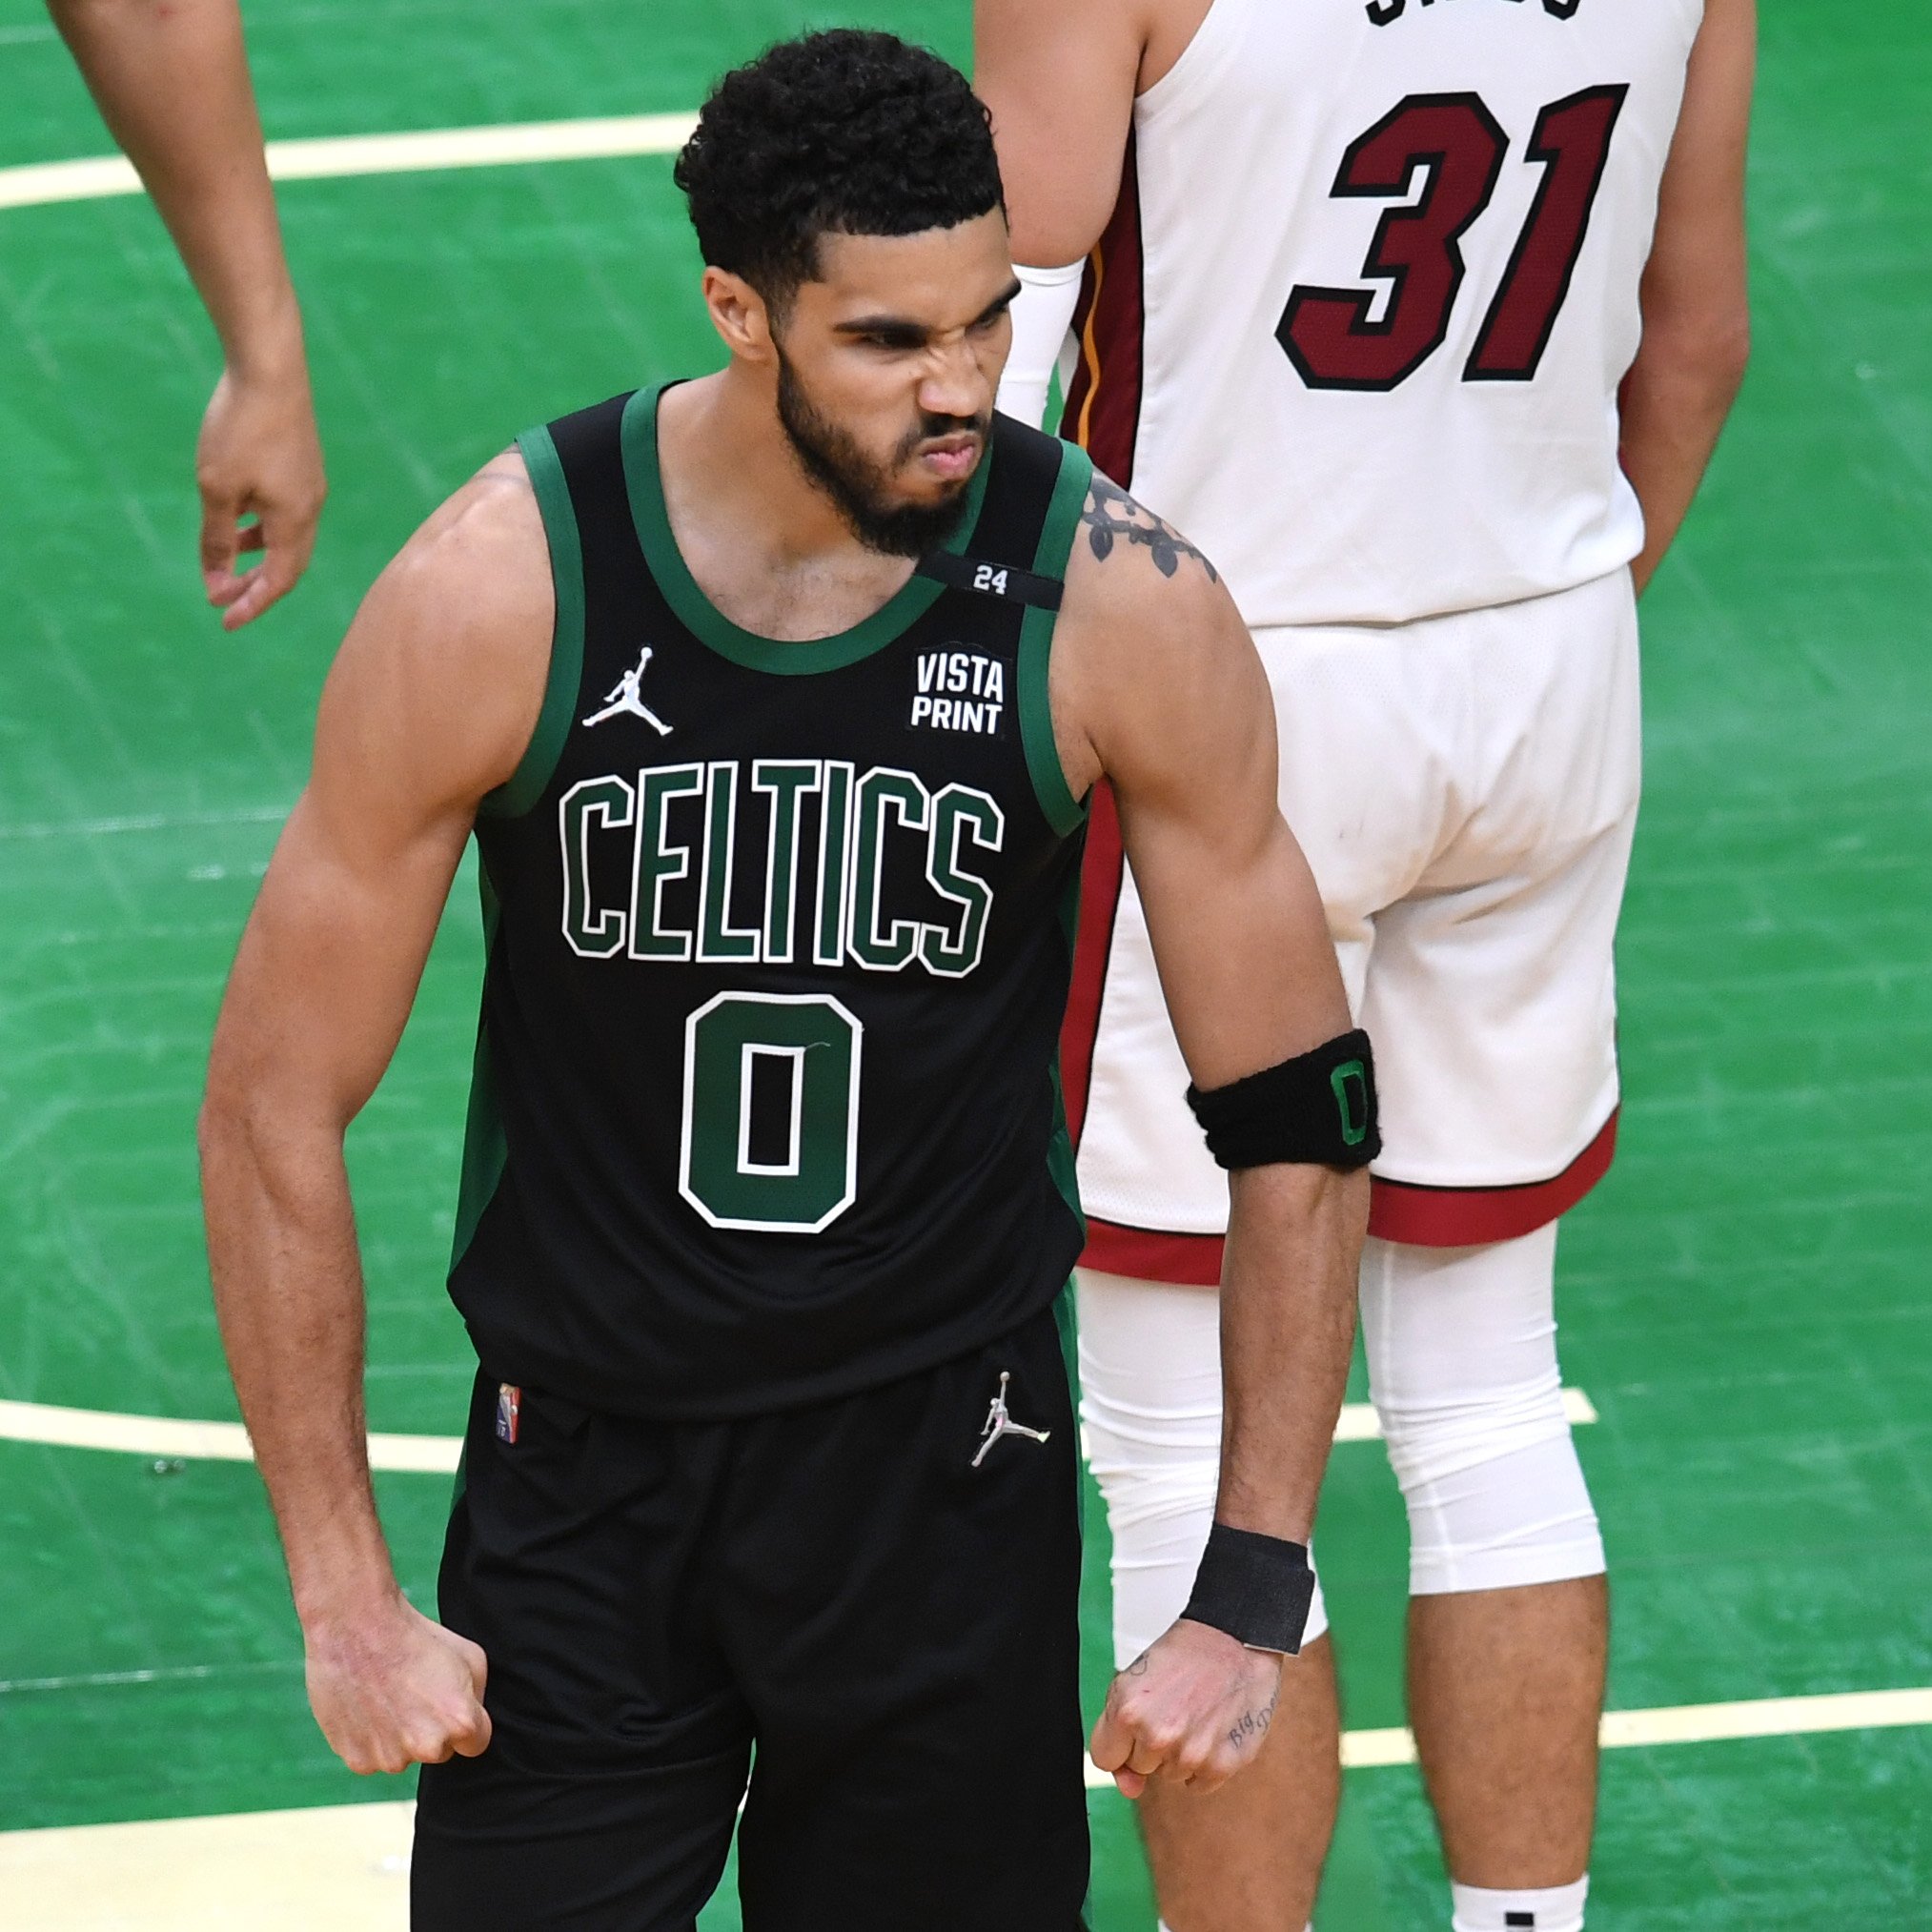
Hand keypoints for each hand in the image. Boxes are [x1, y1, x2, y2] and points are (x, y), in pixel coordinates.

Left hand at [197, 353, 325, 629]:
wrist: (270, 368)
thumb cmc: (240, 428)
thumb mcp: (216, 489)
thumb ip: (216, 538)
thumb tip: (215, 581)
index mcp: (295, 521)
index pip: (278, 581)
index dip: (252, 605)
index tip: (224, 622)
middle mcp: (311, 509)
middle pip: (289, 566)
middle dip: (256, 587)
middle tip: (223, 600)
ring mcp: (311, 486)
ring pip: (287, 539)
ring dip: (258, 557)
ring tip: (226, 562)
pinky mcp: (303, 467)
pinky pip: (287, 514)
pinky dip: (263, 529)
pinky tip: (238, 516)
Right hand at [303, 1591, 492, 1774]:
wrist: (357, 1630)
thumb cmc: (415, 1637)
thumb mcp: (469, 1656)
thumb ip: (477, 1697)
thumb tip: (471, 1717)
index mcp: (460, 1723)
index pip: (475, 1743)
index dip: (464, 1721)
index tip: (448, 1703)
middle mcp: (427, 1748)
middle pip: (438, 1751)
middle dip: (432, 1729)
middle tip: (413, 1693)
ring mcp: (390, 1758)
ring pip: (404, 1755)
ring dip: (399, 1736)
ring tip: (387, 1696)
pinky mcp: (359, 1761)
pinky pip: (373, 1757)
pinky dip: (371, 1739)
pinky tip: (366, 1707)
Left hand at [1088, 1617, 1283, 1798]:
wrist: (1234, 1641)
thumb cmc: (1183, 1657)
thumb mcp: (1135, 1682)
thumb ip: (1119, 1736)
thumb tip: (1129, 1788)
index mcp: (1128, 1711)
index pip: (1106, 1759)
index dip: (1120, 1742)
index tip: (1135, 1727)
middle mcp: (1158, 1737)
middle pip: (1140, 1767)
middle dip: (1150, 1745)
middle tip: (1172, 1709)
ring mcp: (1191, 1754)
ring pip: (1170, 1775)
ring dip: (1179, 1753)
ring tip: (1195, 1714)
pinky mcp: (1222, 1765)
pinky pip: (1199, 1784)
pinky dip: (1204, 1764)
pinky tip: (1211, 1730)